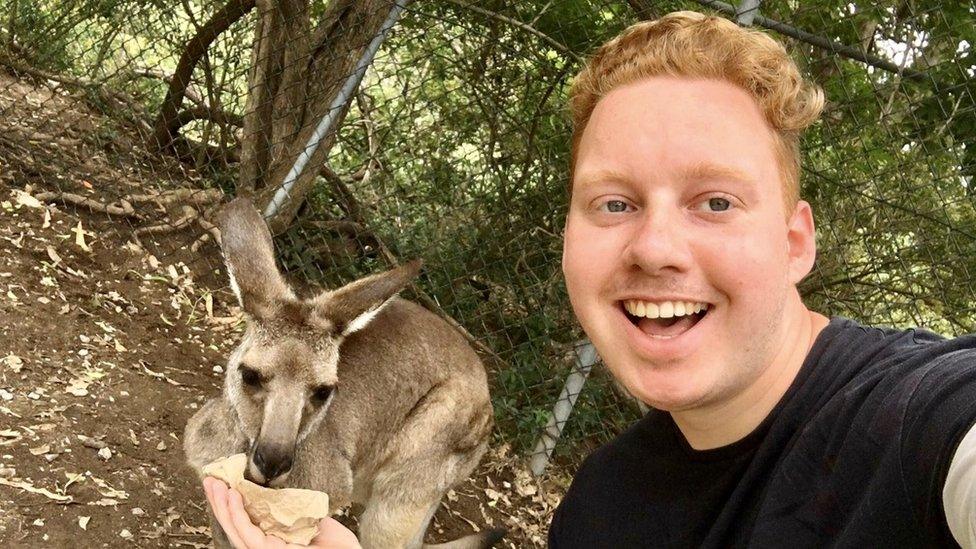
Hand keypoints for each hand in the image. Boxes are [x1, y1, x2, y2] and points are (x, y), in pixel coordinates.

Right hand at [203, 477, 361, 548]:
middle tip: (210, 479)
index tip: (224, 481)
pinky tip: (233, 497)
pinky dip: (239, 515)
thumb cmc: (338, 547)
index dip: (232, 502)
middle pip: (236, 525)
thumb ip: (299, 509)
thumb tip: (287, 493)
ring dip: (223, 505)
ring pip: (237, 529)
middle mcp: (266, 545)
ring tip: (216, 485)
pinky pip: (250, 534)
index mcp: (274, 538)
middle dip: (219, 502)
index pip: (247, 520)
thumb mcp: (315, 521)